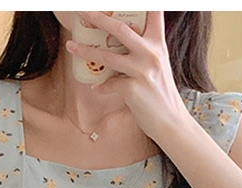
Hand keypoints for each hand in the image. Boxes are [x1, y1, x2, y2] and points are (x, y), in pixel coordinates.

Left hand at [66, 11, 188, 143]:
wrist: (170, 121)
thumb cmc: (161, 94)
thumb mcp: (158, 65)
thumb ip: (143, 50)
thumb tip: (120, 40)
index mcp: (158, 44)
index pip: (154, 13)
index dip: (143, 2)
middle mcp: (151, 53)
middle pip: (119, 29)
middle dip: (97, 17)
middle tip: (80, 11)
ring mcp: (142, 71)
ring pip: (107, 56)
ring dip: (86, 51)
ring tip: (71, 47)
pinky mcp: (133, 89)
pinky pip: (109, 84)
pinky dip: (101, 86)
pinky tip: (96, 87)